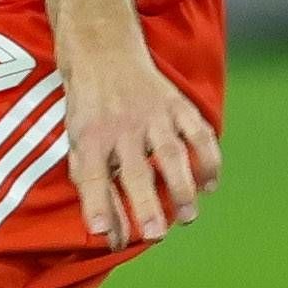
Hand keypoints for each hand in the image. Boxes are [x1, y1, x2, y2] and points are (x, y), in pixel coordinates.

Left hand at [58, 33, 219, 243]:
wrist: (103, 52)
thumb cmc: (89, 112)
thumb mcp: (77, 144)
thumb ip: (92, 188)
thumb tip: (109, 235)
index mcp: (89, 137)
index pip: (91, 175)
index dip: (96, 204)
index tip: (103, 233)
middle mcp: (121, 127)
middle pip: (136, 171)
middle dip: (146, 204)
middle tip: (156, 235)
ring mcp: (152, 115)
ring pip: (171, 154)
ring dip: (182, 187)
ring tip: (188, 217)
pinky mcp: (176, 105)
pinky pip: (199, 134)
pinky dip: (208, 160)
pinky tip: (210, 185)